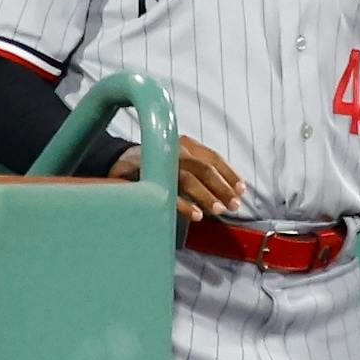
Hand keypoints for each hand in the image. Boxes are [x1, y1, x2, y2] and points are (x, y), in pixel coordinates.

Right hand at [111, 134, 243, 221]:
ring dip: (206, 196)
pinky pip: (168, 190)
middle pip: (204, 169)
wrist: (118, 161)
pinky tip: (196, 214)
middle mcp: (175, 148)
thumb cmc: (155, 164)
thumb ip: (198, 172)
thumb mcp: (178, 162)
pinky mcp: (146, 173)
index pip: (213, 158)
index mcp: (186, 145)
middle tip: (233, 205)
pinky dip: (184, 203)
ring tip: (218, 210)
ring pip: (188, 178)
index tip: (241, 190)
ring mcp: (160, 159)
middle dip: (222, 188)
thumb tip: (226, 192)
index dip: (229, 174)